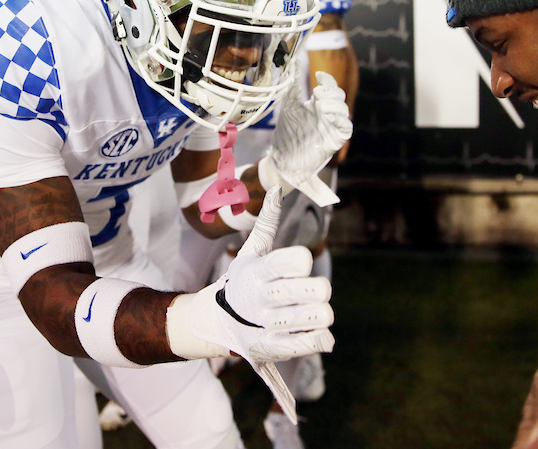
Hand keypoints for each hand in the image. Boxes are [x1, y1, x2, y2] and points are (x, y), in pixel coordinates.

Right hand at [185, 187, 333, 422]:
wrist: (215, 323)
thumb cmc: (241, 281)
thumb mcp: (250, 252)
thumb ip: (266, 222)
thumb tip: (276, 188)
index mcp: (260, 272)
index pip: (297, 260)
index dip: (302, 262)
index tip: (297, 265)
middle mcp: (264, 298)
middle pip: (319, 289)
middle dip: (319, 290)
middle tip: (309, 292)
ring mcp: (271, 326)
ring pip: (323, 315)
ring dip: (320, 313)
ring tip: (307, 312)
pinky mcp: (277, 349)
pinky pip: (318, 341)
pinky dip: (321, 336)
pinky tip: (309, 330)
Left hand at [258, 71, 351, 206]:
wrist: (284, 158)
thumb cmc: (288, 132)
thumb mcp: (289, 105)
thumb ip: (293, 85)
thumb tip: (293, 61)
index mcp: (317, 104)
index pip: (329, 87)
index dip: (328, 79)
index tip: (318, 75)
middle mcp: (327, 113)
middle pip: (339, 96)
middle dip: (331, 91)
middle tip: (316, 92)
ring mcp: (332, 126)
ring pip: (344, 110)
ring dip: (334, 104)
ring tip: (320, 105)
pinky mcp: (336, 139)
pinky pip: (346, 126)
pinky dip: (340, 119)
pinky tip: (327, 115)